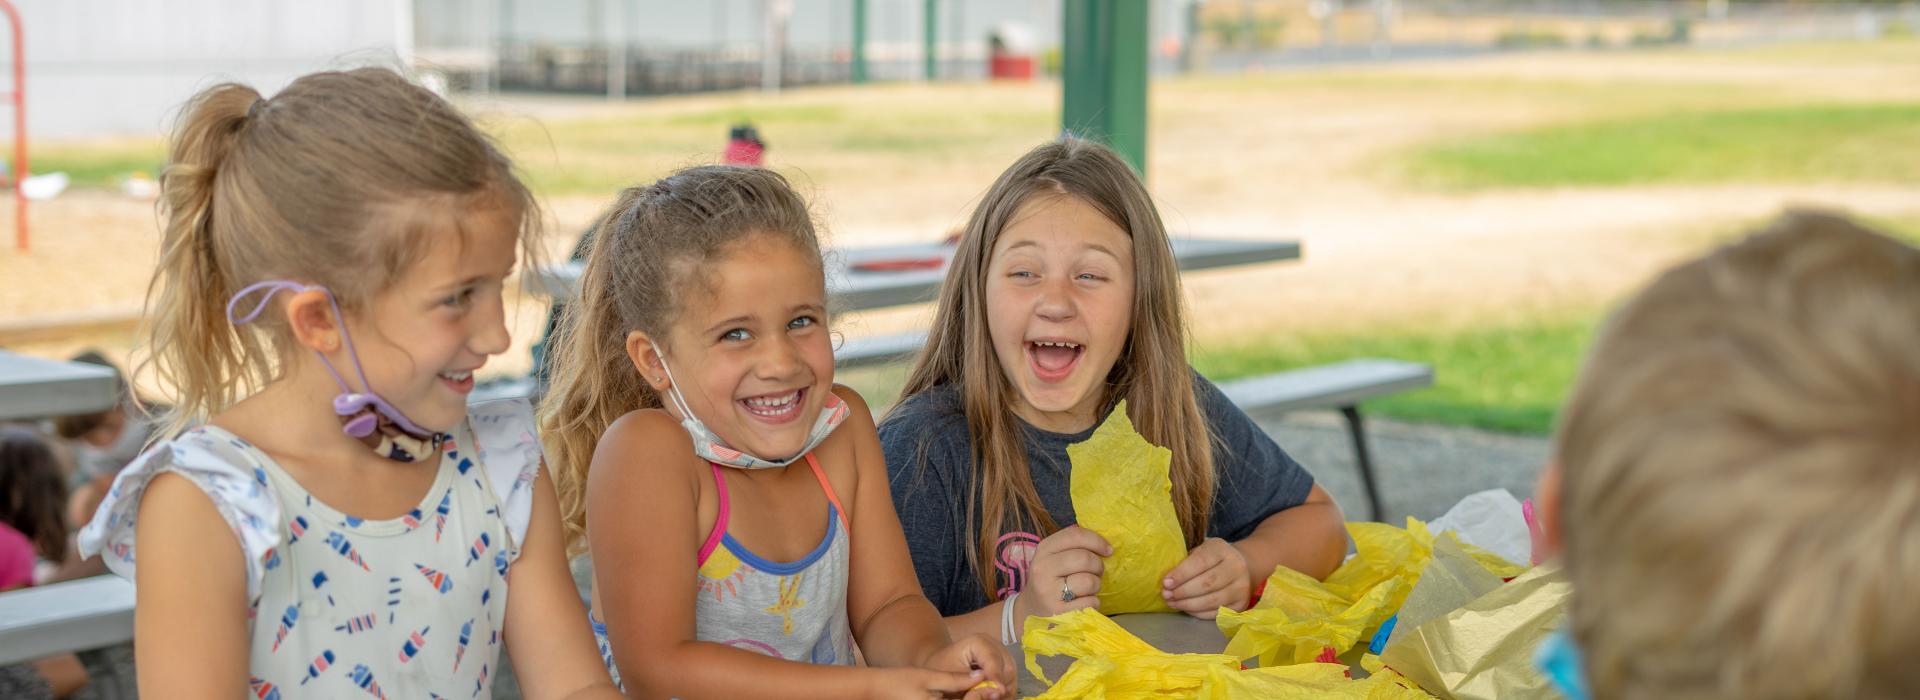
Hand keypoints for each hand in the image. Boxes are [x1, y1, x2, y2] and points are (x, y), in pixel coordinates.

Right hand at [865, 666, 1006, 699]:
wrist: (874, 691)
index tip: (995, 686)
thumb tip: (982, 676)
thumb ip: (956, 679)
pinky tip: (969, 694)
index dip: (984, 697)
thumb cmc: (899, 682)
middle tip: (995, 689)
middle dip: (980, 699)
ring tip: (985, 691)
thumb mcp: (929, 677)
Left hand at [917, 634, 1013, 699]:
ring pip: (1011, 675)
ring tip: (994, 699)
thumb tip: (997, 690)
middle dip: (1003, 686)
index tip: (999, 692)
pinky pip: (1010, 679)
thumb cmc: (942, 670)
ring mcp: (1000, 653)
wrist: (940, 667)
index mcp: (978, 642)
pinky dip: (1005, 690)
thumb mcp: (952, 678)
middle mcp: (994, 644)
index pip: (993, 659)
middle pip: (1007, 667)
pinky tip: (995, 697)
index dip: (997, 677)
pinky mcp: (1003, 663)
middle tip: (997, 699)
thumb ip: (973, 685)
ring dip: (1005, 690)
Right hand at [1016, 525, 1111, 621]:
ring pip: (1089, 581)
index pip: (1075, 535)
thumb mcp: (1054, 558)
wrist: (1031, 611)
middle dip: (1098, 566)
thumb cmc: (1051, 581)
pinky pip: (1090, 603)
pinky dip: (1093, 603)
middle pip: (1084, 558)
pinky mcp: (1058, 613)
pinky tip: (1083, 603)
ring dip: (1096, 585)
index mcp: (1044, 550)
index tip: (1108, 550)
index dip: (1097, 541)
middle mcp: (1043, 568)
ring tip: (1087, 589)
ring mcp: (1048, 592)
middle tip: (1096, 573)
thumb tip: (1103, 541)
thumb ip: (1074, 546)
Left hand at [1161, 537, 1251, 619]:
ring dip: (1188, 604)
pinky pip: (1217, 612)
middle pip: (1207, 583)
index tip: (1166, 583)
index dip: (1182, 574)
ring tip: (1173, 603)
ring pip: (1212, 600)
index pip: (1201, 561)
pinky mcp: (1241, 604)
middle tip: (1166, 595)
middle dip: (1183, 591)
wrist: (1241, 567)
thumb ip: (1186, 562)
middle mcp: (1236, 567)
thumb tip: (1167, 581)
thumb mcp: (1201, 550)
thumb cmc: (1212, 558)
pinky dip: (1198, 612)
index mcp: (1222, 549)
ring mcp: (1241, 587)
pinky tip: (1186, 608)